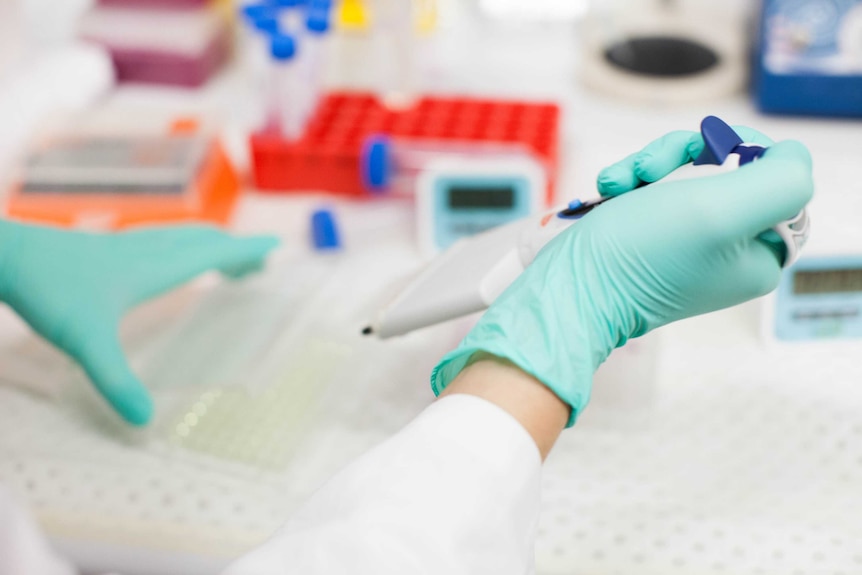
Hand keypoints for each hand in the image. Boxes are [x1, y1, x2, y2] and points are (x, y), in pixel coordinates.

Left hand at [0, 222, 278, 424]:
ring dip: (209, 245)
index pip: (211, 254)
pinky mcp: (107, 247)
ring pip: (180, 238)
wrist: (7, 254)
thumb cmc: (48, 291)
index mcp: (154, 267)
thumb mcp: (85, 342)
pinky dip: (181, 246)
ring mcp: (125, 245)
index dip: (244, 251)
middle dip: (234, 249)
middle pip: (202, 242)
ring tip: (224, 257)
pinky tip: (167, 260)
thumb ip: (115, 380)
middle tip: (258, 261)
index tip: (274, 246)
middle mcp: (146, 250)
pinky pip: (159, 241)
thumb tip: (143, 421)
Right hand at [431, 128, 812, 425]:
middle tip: (650, 167)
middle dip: (684, 156)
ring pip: (685, 174)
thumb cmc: (639, 257)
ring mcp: (685, 245)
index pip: (778, 182)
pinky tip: (608, 189)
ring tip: (617, 181)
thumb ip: (782, 179)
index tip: (707, 153)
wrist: (570, 288)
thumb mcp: (724, 210)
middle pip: (728, 171)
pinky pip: (652, 190)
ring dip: (648, 165)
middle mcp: (726, 252)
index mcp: (758, 255)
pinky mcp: (649, 238)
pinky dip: (630, 182)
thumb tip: (788, 157)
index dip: (746, 154)